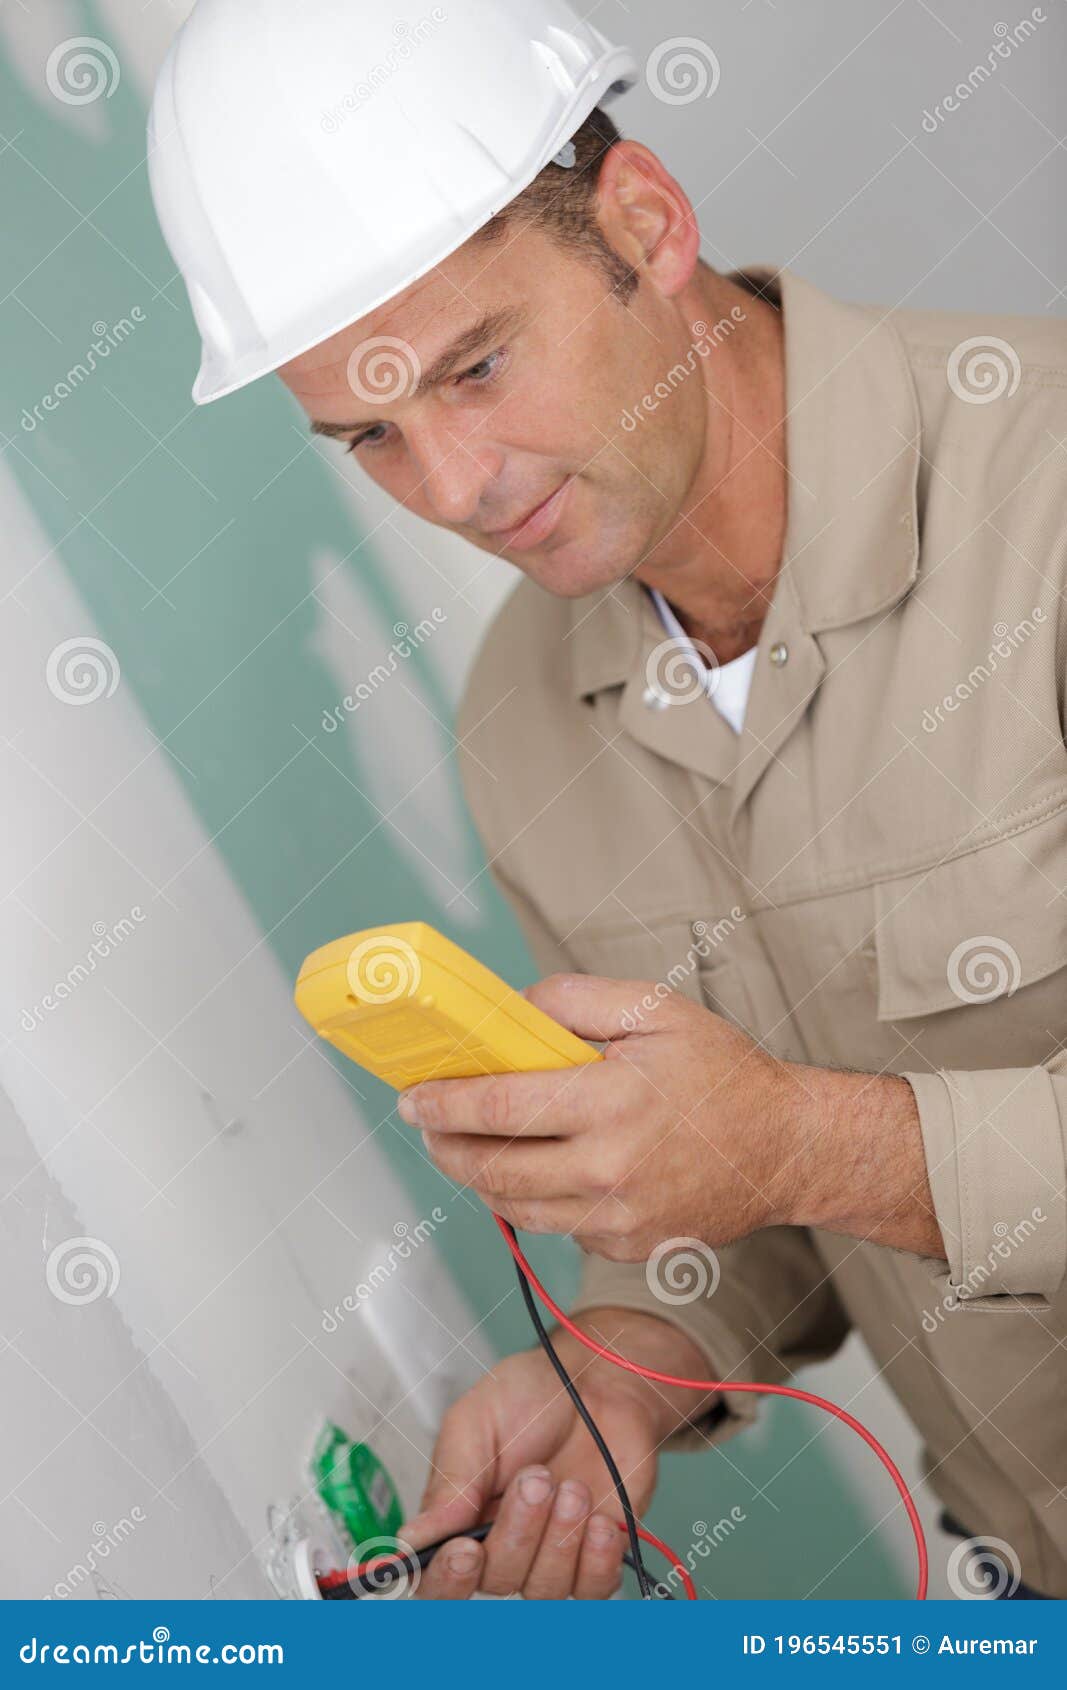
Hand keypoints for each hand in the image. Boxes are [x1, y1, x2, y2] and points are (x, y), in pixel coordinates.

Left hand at [398, 973, 798, 1261]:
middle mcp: (610, 1169)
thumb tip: (511, 1010)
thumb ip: (575, 1000)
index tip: (412, 1097)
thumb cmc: (723, 1073)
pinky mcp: (626, 1245)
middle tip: (426, 1125)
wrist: (786, 1148)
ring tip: (463, 1147)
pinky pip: (557, 1225)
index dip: (445, 1103)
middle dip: (445, 1147)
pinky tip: (537, 1168)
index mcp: (614, 1102)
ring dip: (479, 1177)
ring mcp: (618, 1217)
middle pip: (494, 1169)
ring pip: (516, 1206)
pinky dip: (535, 1198)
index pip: (502, 1107)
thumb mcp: (655, 1010)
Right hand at [402, 1306, 715, 1598]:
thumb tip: (412, 1539)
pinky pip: (593, 1589)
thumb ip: (451, 1481)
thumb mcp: (476, 1421)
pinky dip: (597, 1559)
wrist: (599, 1380)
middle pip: (496, 1580)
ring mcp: (551, 1553)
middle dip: (517, 1532)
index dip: (446, 1579)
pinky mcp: (596, 1556)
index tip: (465, 1550)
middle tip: (536, 1479)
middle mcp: (503, 1543)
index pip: (437, 1580)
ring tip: (572, 1487)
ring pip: (543, 1589)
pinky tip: (599, 1521)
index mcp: (460, 1517)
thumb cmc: (534, 1395)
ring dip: (559, 1538)